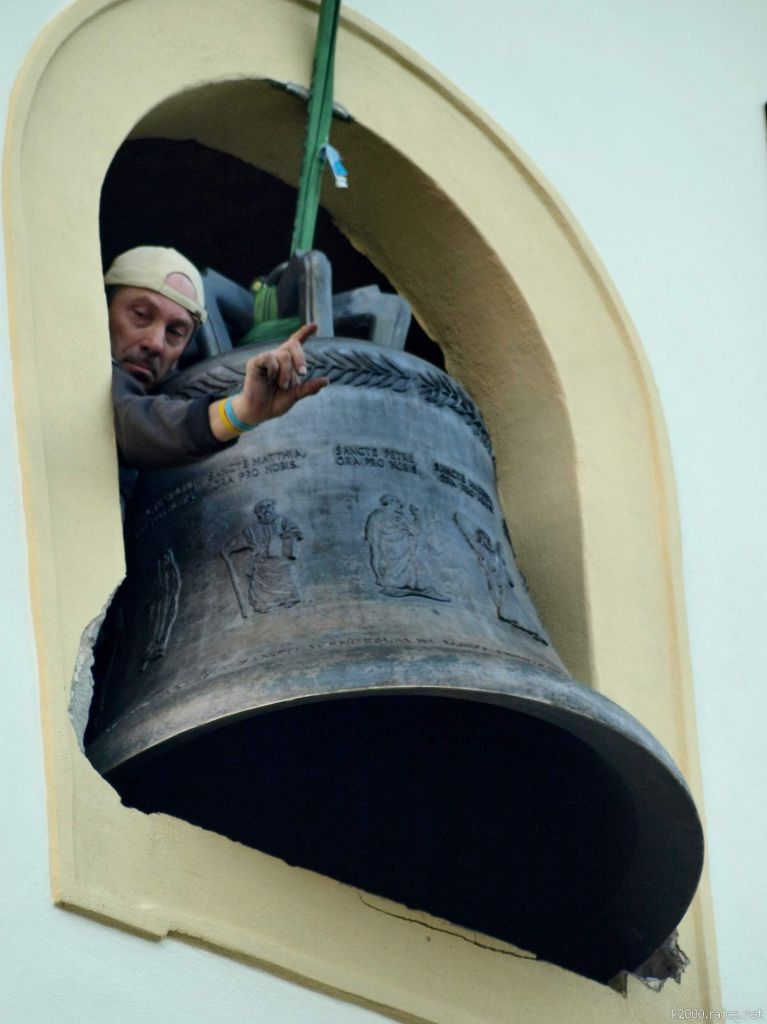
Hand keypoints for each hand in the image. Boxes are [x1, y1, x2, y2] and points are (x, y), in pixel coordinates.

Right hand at [210, 323, 327, 439]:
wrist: (259, 412)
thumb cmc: (276, 401)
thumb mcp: (296, 394)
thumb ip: (309, 387)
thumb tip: (326, 380)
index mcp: (288, 362)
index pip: (296, 342)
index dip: (305, 332)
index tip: (315, 325)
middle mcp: (277, 357)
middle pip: (293, 345)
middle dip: (300, 358)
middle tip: (303, 373)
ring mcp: (266, 359)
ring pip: (283, 355)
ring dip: (286, 373)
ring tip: (282, 386)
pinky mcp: (255, 363)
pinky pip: (269, 358)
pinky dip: (274, 370)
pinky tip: (270, 378)